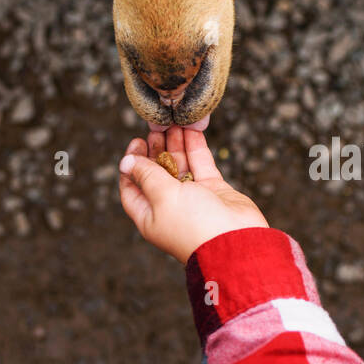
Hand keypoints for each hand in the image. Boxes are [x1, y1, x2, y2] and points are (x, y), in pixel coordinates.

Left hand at [118, 127, 268, 262]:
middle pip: (157, 172)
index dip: (131, 165)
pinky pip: (201, 164)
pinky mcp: (213, 190)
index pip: (132, 187)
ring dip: (176, 144)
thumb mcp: (163, 196)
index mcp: (150, 214)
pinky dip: (196, 148)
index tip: (136, 142)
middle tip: (157, 127)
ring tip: (173, 122)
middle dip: (155, 149)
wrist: (236, 241)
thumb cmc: (195, 224)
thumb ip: (146, 175)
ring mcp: (192, 197)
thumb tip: (126, 162)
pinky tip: (191, 129)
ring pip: (180, 165)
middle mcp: (169, 206)